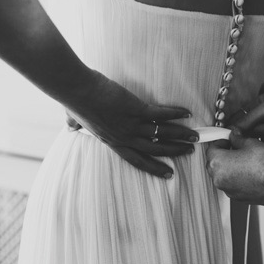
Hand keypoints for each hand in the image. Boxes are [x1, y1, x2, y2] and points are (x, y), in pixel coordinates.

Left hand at [67, 71, 198, 178]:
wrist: (77, 90)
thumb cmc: (74, 102)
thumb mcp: (75, 120)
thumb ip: (75, 125)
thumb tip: (69, 127)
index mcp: (111, 141)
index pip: (136, 160)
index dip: (153, 167)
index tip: (168, 173)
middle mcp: (124, 137)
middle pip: (154, 149)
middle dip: (173, 152)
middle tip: (189, 152)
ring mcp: (131, 124)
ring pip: (161, 134)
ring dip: (180, 135)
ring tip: (194, 137)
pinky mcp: (135, 109)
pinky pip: (160, 114)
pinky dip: (175, 113)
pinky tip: (187, 113)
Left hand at [206, 131, 263, 205]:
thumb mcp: (251, 143)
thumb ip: (238, 138)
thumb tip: (234, 135)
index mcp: (218, 163)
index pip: (211, 148)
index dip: (221, 140)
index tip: (229, 137)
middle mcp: (219, 179)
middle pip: (215, 163)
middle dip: (224, 153)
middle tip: (237, 146)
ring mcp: (228, 190)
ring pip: (224, 174)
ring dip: (230, 166)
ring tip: (247, 158)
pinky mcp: (238, 198)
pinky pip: (232, 184)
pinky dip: (237, 177)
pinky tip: (251, 170)